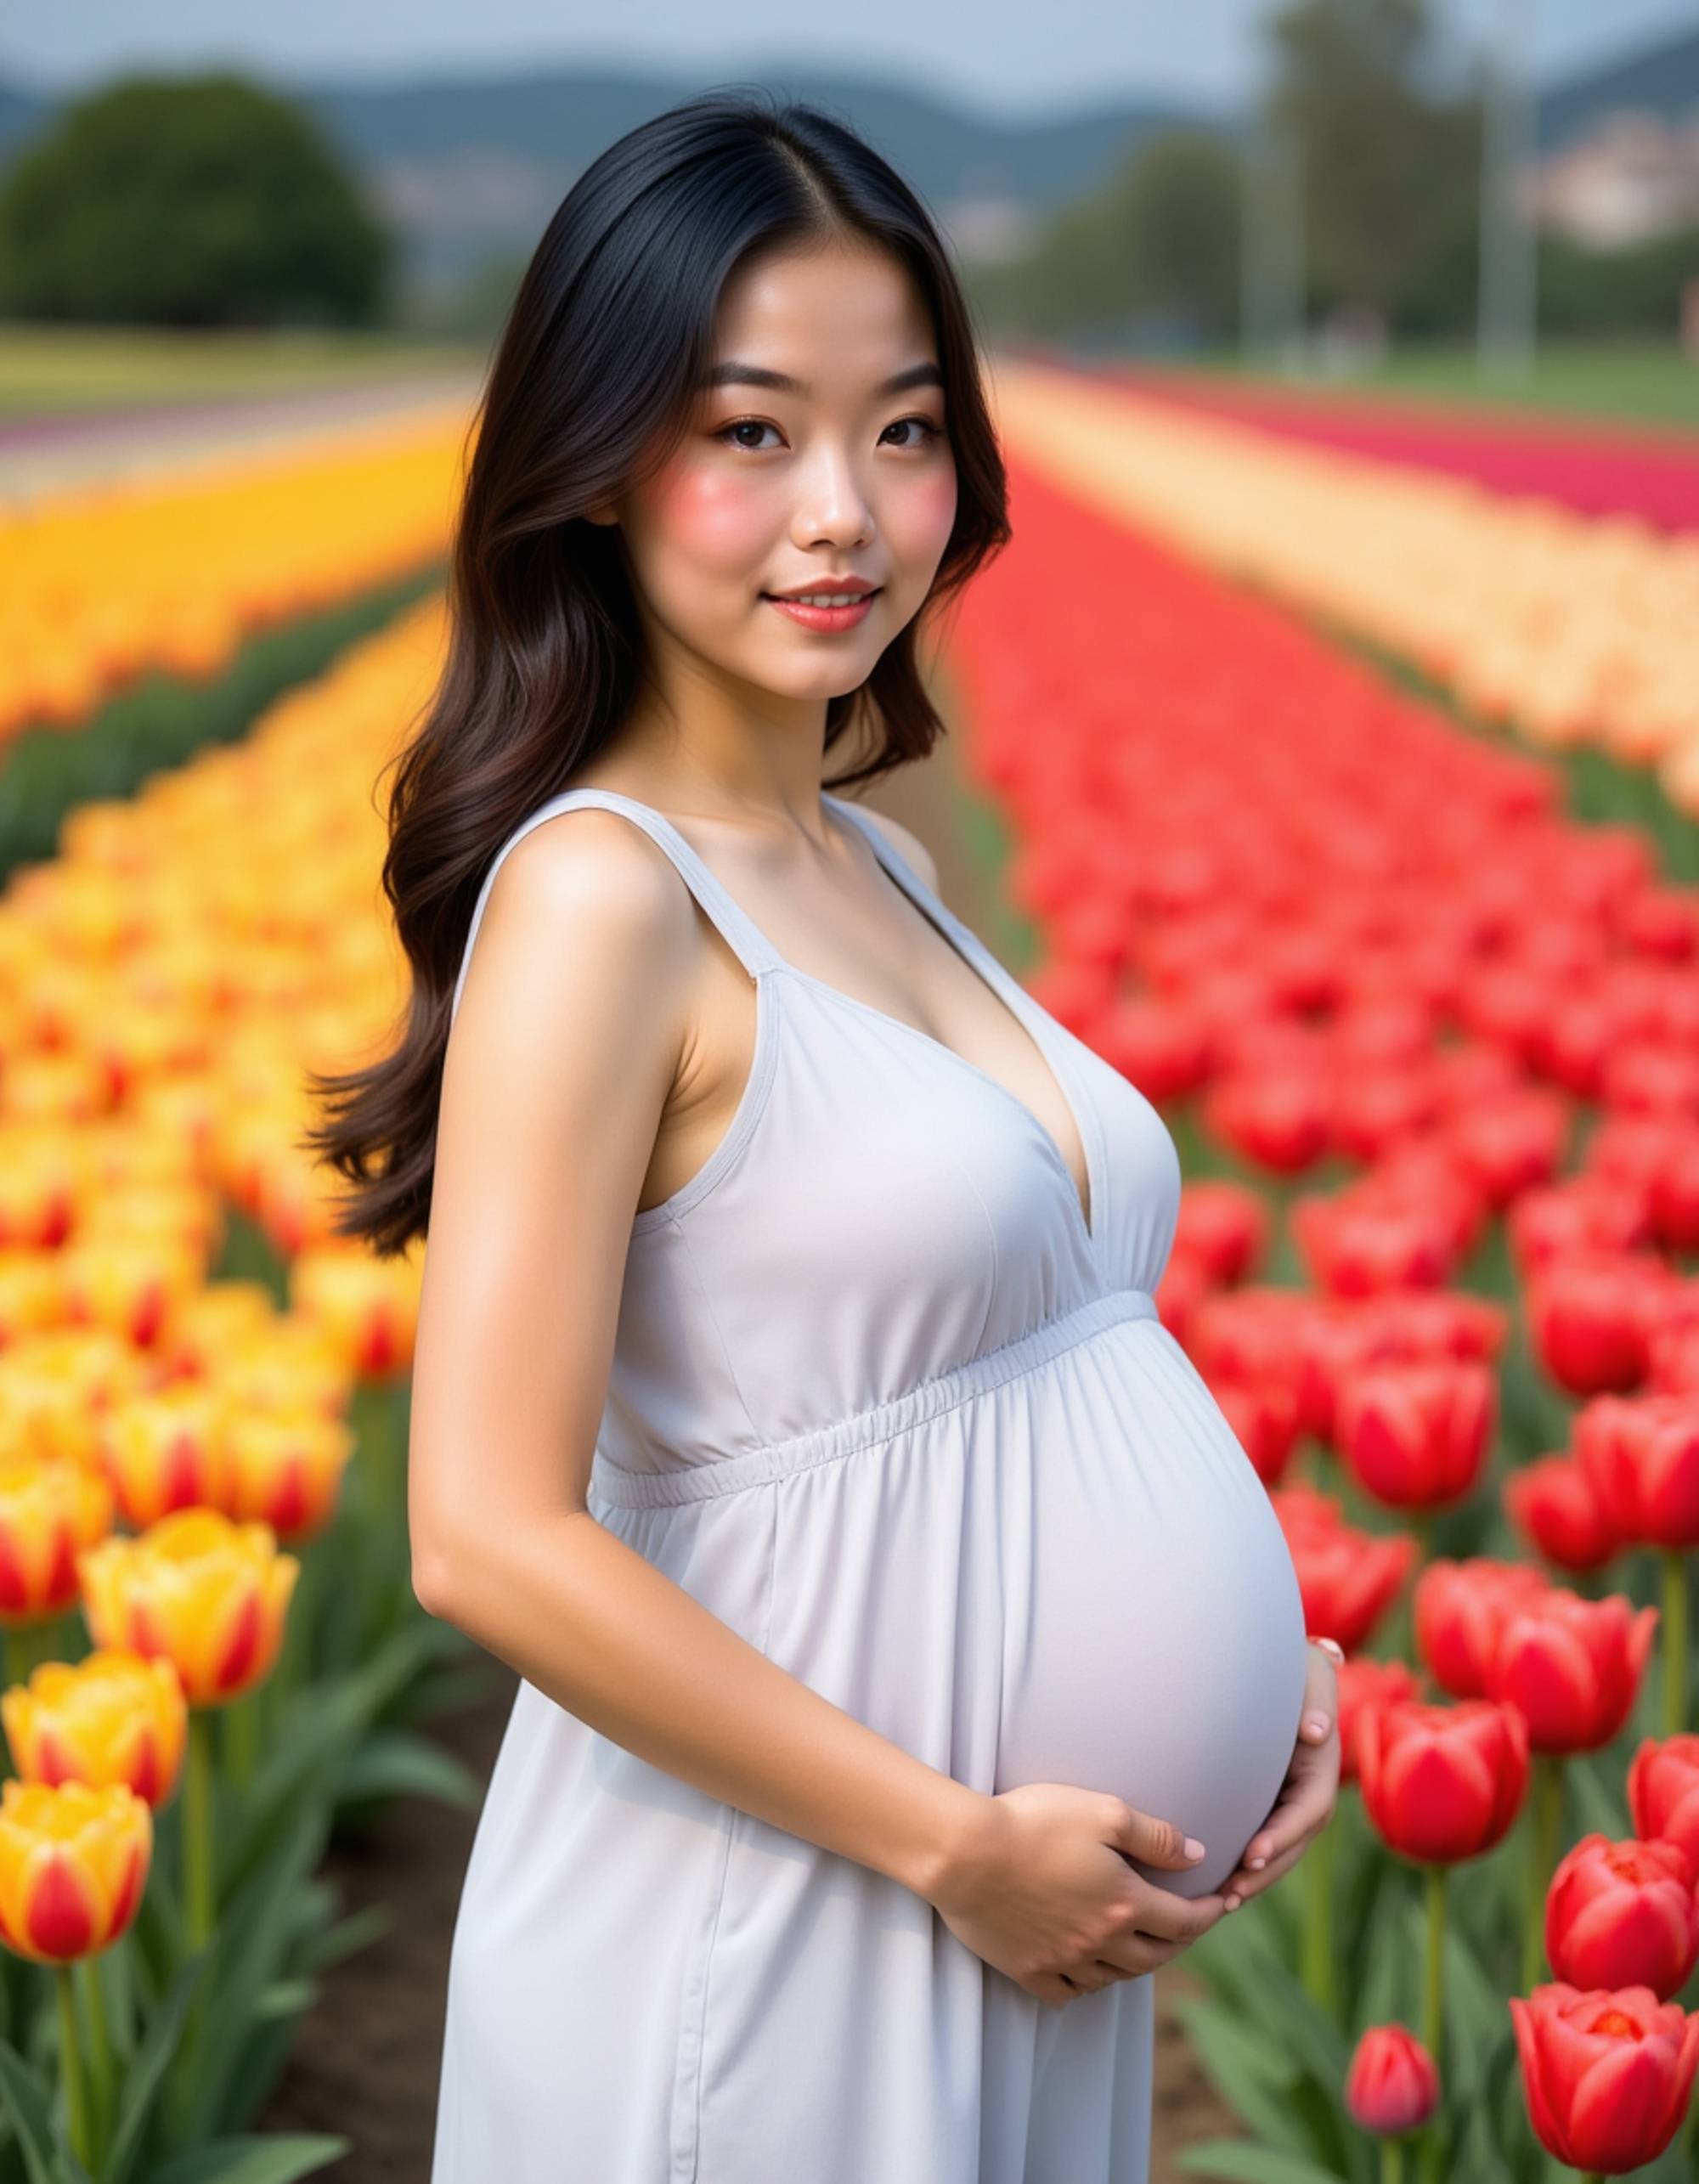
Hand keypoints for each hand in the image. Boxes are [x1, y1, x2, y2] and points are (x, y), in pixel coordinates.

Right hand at [926, 1781, 1230, 2008]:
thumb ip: (1155, 1836)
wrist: (965, 1854)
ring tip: (1143, 1945)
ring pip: (1116, 1977)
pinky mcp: (1029, 1970)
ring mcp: (1064, 1961)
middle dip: (1180, 1941)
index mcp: (1125, 1903)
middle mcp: (1101, 1942)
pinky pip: (1069, 1993)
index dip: (1209, 1914)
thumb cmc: (1033, 1823)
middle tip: (1188, 1925)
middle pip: (1156, 1955)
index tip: (1224, 1903)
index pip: (1184, 1921)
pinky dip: (1087, 1984)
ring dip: (1138, 1963)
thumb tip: (1198, 1854)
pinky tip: (1088, 1970)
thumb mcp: (1103, 1811)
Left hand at [1218, 1635, 1342, 1912]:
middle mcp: (1306, 1787)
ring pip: (1276, 1849)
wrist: (1268, 1661)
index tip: (1254, 1854)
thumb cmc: (1287, 1661)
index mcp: (1320, 1764)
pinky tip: (1212, 1883)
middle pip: (1293, 1842)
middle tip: (1231, 1894)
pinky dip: (1241, 1862)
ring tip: (1220, 1901)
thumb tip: (1315, 1733)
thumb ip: (1316, 1694)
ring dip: (1253, 1877)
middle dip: (1265, 1871)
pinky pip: (1256, 1837)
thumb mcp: (1309, 1668)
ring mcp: (1285, 1797)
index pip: (1309, 1810)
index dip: (1284, 1835)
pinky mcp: (1262, 1801)